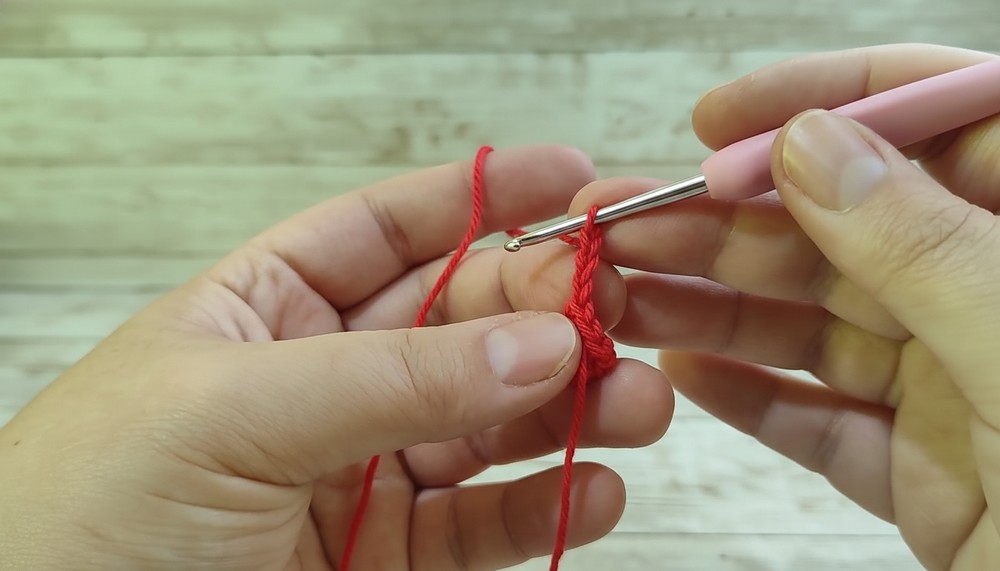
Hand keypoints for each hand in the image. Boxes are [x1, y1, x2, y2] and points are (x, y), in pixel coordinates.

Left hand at [0, 146, 672, 569]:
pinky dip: (548, 505)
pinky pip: (484, 525)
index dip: (477, 200)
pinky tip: (596, 487)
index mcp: (262, 312)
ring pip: (488, 426)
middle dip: (543, 314)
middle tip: (617, 310)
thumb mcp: (232, 414)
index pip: (386, 234)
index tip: (568, 178)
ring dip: (569, 409)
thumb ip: (392, 379)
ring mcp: (360, 474)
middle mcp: (320, 385)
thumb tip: (535, 340)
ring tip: (637, 402)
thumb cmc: (83, 517)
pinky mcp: (388, 561)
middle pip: (458, 326)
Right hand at [568, 44, 999, 569]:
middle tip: (621, 220)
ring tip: (619, 293)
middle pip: (843, 226)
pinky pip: (819, 419)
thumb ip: (927, 252)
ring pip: (812, 322)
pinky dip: (748, 396)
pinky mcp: (918, 468)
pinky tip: (681, 370)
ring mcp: (954, 386)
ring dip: (710, 303)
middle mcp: (994, 301)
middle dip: (724, 218)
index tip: (719, 122)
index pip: (940, 123)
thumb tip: (813, 149)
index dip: (825, 102)